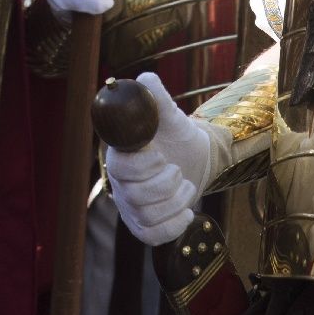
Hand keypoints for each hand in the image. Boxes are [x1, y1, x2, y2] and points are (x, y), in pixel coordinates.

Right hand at [104, 72, 210, 244]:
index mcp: (121, 156)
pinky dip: (175, 225)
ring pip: (148, 216)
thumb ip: (157, 98)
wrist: (193, 160)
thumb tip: (146, 78)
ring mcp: (131, 208)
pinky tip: (186, 211)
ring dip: (175, 201)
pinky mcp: (144, 227)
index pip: (120, 168)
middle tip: (176, 170)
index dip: (142, 165)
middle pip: (135, 196)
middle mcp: (121, 185)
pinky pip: (154, 236)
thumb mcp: (170, 116)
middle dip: (165, 184)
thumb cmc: (176, 136)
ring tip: (185, 186)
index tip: (160, 155)